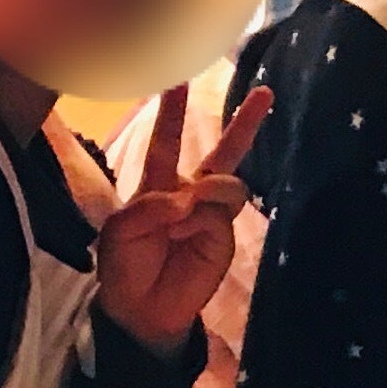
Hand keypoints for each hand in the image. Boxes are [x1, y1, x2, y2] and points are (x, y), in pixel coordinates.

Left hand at [93, 83, 270, 357]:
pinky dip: (209, 212)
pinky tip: (194, 227)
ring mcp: (210, 214)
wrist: (144, 308)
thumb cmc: (124, 265)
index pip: (166, 140)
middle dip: (243, 125)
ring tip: (188, 213)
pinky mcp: (225, 234)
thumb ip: (151, 205)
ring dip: (207, 190)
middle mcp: (188, 193)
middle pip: (221, 152)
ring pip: (226, 181)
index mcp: (155, 184)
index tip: (179, 79)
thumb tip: (191, 196)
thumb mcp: (120, 230)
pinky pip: (225, 209)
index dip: (172, 111)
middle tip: (266, 94)